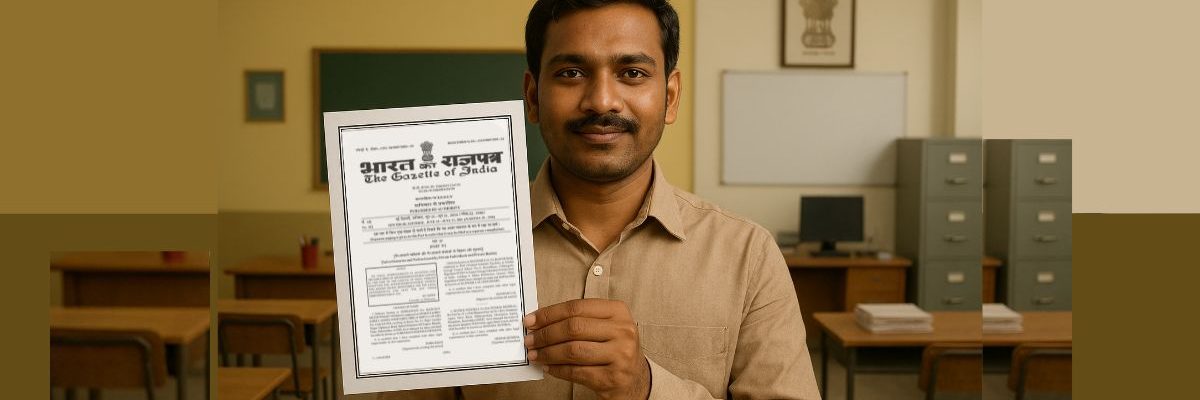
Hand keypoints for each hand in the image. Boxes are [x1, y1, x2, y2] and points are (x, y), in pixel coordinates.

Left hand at [524, 299, 649, 399]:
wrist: (635, 379)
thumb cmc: (614, 349)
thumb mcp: (606, 327)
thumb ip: (579, 320)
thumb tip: (540, 323)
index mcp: (618, 311)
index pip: (577, 307)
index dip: (550, 314)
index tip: (531, 320)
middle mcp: (623, 331)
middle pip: (573, 328)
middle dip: (545, 334)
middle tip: (529, 340)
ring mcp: (620, 355)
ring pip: (573, 350)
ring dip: (548, 353)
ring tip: (535, 355)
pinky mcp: (612, 377)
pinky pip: (576, 372)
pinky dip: (558, 370)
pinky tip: (548, 367)